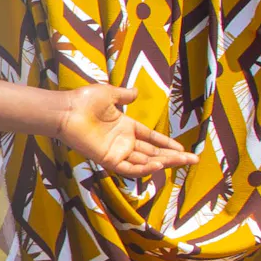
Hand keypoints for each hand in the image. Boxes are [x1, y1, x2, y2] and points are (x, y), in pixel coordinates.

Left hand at [50, 83, 186, 175]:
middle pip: (153, 152)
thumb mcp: (110, 94)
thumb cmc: (84, 101)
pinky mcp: (108, 159)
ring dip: (163, 163)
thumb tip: (136, 92)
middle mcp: (123, 142)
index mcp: (125, 127)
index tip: (182, 148)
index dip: (166, 143)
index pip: (151, 138)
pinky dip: (143, 169)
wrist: (67, 110)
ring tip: (181, 162)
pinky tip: (158, 165)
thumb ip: (124, 95)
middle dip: (173, 157)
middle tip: (193, 161)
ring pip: (144, 162)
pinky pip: (128, 168)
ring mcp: (116, 151)